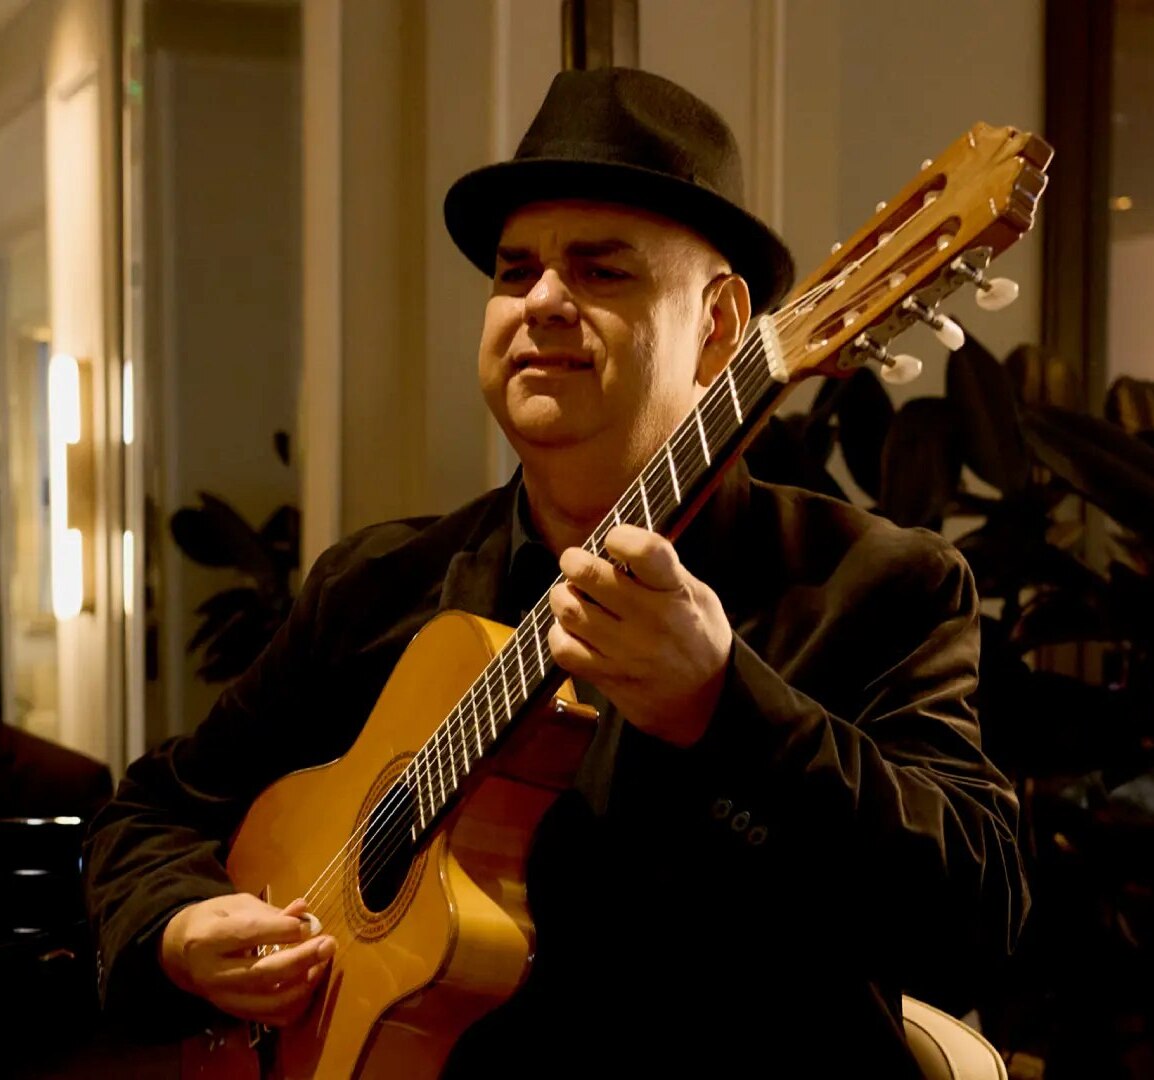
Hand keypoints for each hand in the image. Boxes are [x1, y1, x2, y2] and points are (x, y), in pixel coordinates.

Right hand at [159, 893, 334, 1026]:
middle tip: (328, 944)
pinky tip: (309, 981)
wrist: (180, 953)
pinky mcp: (234, 1013)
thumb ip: (270, 911)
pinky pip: (271, 1017)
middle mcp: (211, 974)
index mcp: (207, 938)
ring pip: (269, 1001)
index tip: (308, 925)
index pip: (247, 934)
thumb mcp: (235, 904)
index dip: (282, 930)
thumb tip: (305, 912)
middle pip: (261, 973)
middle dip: (301, 959)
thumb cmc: (213, 920)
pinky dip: (296, 1003)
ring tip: (322, 962)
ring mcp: (222, 998)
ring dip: (304, 984)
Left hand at [548, 524, 731, 745]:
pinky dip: (559, 633)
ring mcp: (626, 651)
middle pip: (592, 576)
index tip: (613, 539)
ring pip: (571, 610)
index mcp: (677, 593)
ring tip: (571, 594)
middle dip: (574, 561)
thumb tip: (621, 539)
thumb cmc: (699, 638)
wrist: (705, 701)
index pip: (646, 552)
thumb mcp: (698, 596)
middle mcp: (651, 620)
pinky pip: (564, 648)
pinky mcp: (607, 676)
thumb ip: (664, 569)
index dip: (621, 537)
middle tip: (575, 562)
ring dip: (563, 596)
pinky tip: (571, 628)